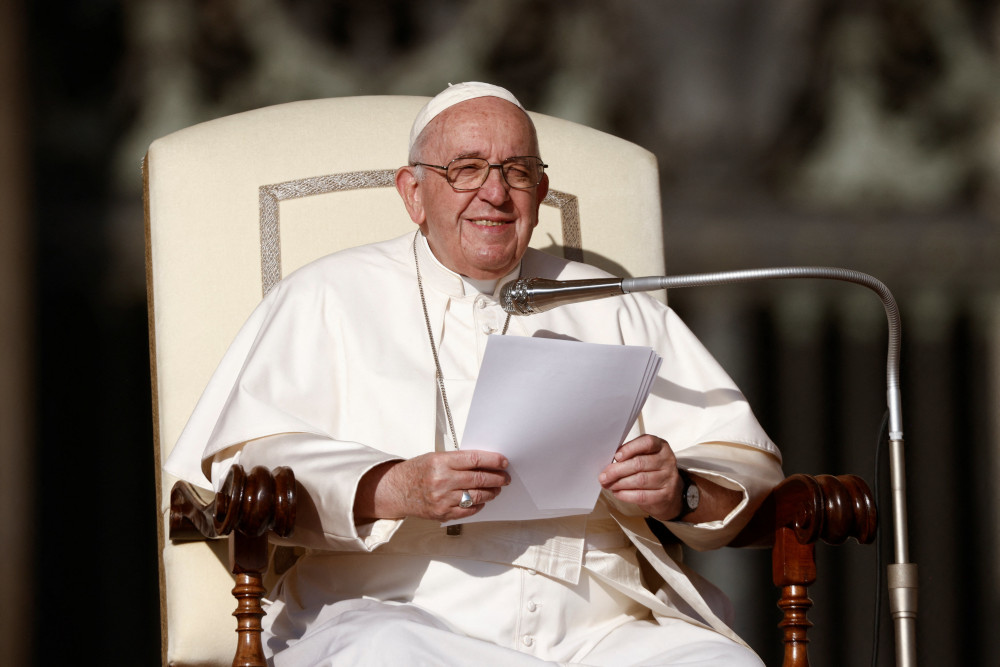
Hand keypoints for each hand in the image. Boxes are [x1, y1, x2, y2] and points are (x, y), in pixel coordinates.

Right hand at [357, 450, 509, 522]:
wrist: (397, 489)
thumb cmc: (417, 471)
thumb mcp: (435, 457)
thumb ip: (458, 460)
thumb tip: (486, 462)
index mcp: (441, 462)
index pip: (475, 459)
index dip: (493, 460)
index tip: (504, 462)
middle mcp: (442, 480)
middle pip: (479, 479)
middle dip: (497, 478)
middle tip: (505, 477)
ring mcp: (442, 499)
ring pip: (477, 496)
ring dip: (491, 492)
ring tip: (496, 489)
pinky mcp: (442, 513)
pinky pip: (468, 510)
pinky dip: (479, 505)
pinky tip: (482, 500)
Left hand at [598, 435, 682, 521]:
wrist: (669, 494)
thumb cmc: (652, 472)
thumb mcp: (645, 457)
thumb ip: (631, 455)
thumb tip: (609, 463)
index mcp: (661, 447)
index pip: (647, 442)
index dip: (630, 449)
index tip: (616, 456)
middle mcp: (667, 461)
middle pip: (639, 463)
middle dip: (618, 470)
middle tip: (604, 475)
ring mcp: (668, 479)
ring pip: (639, 480)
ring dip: (619, 483)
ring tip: (609, 484)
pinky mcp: (664, 495)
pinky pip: (641, 495)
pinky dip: (626, 494)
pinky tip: (618, 492)